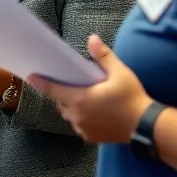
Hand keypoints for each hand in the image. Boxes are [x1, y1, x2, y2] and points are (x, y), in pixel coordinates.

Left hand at [28, 35, 152, 143]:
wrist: (146, 125)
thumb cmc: (132, 98)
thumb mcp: (120, 73)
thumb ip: (103, 56)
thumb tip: (92, 38)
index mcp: (80, 98)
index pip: (53, 90)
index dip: (41, 83)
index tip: (31, 77)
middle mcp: (77, 115)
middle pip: (60, 103)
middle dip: (62, 94)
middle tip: (70, 85)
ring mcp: (82, 128)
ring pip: (69, 115)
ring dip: (71, 107)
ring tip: (82, 98)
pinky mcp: (90, 138)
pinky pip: (78, 126)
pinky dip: (81, 119)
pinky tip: (92, 113)